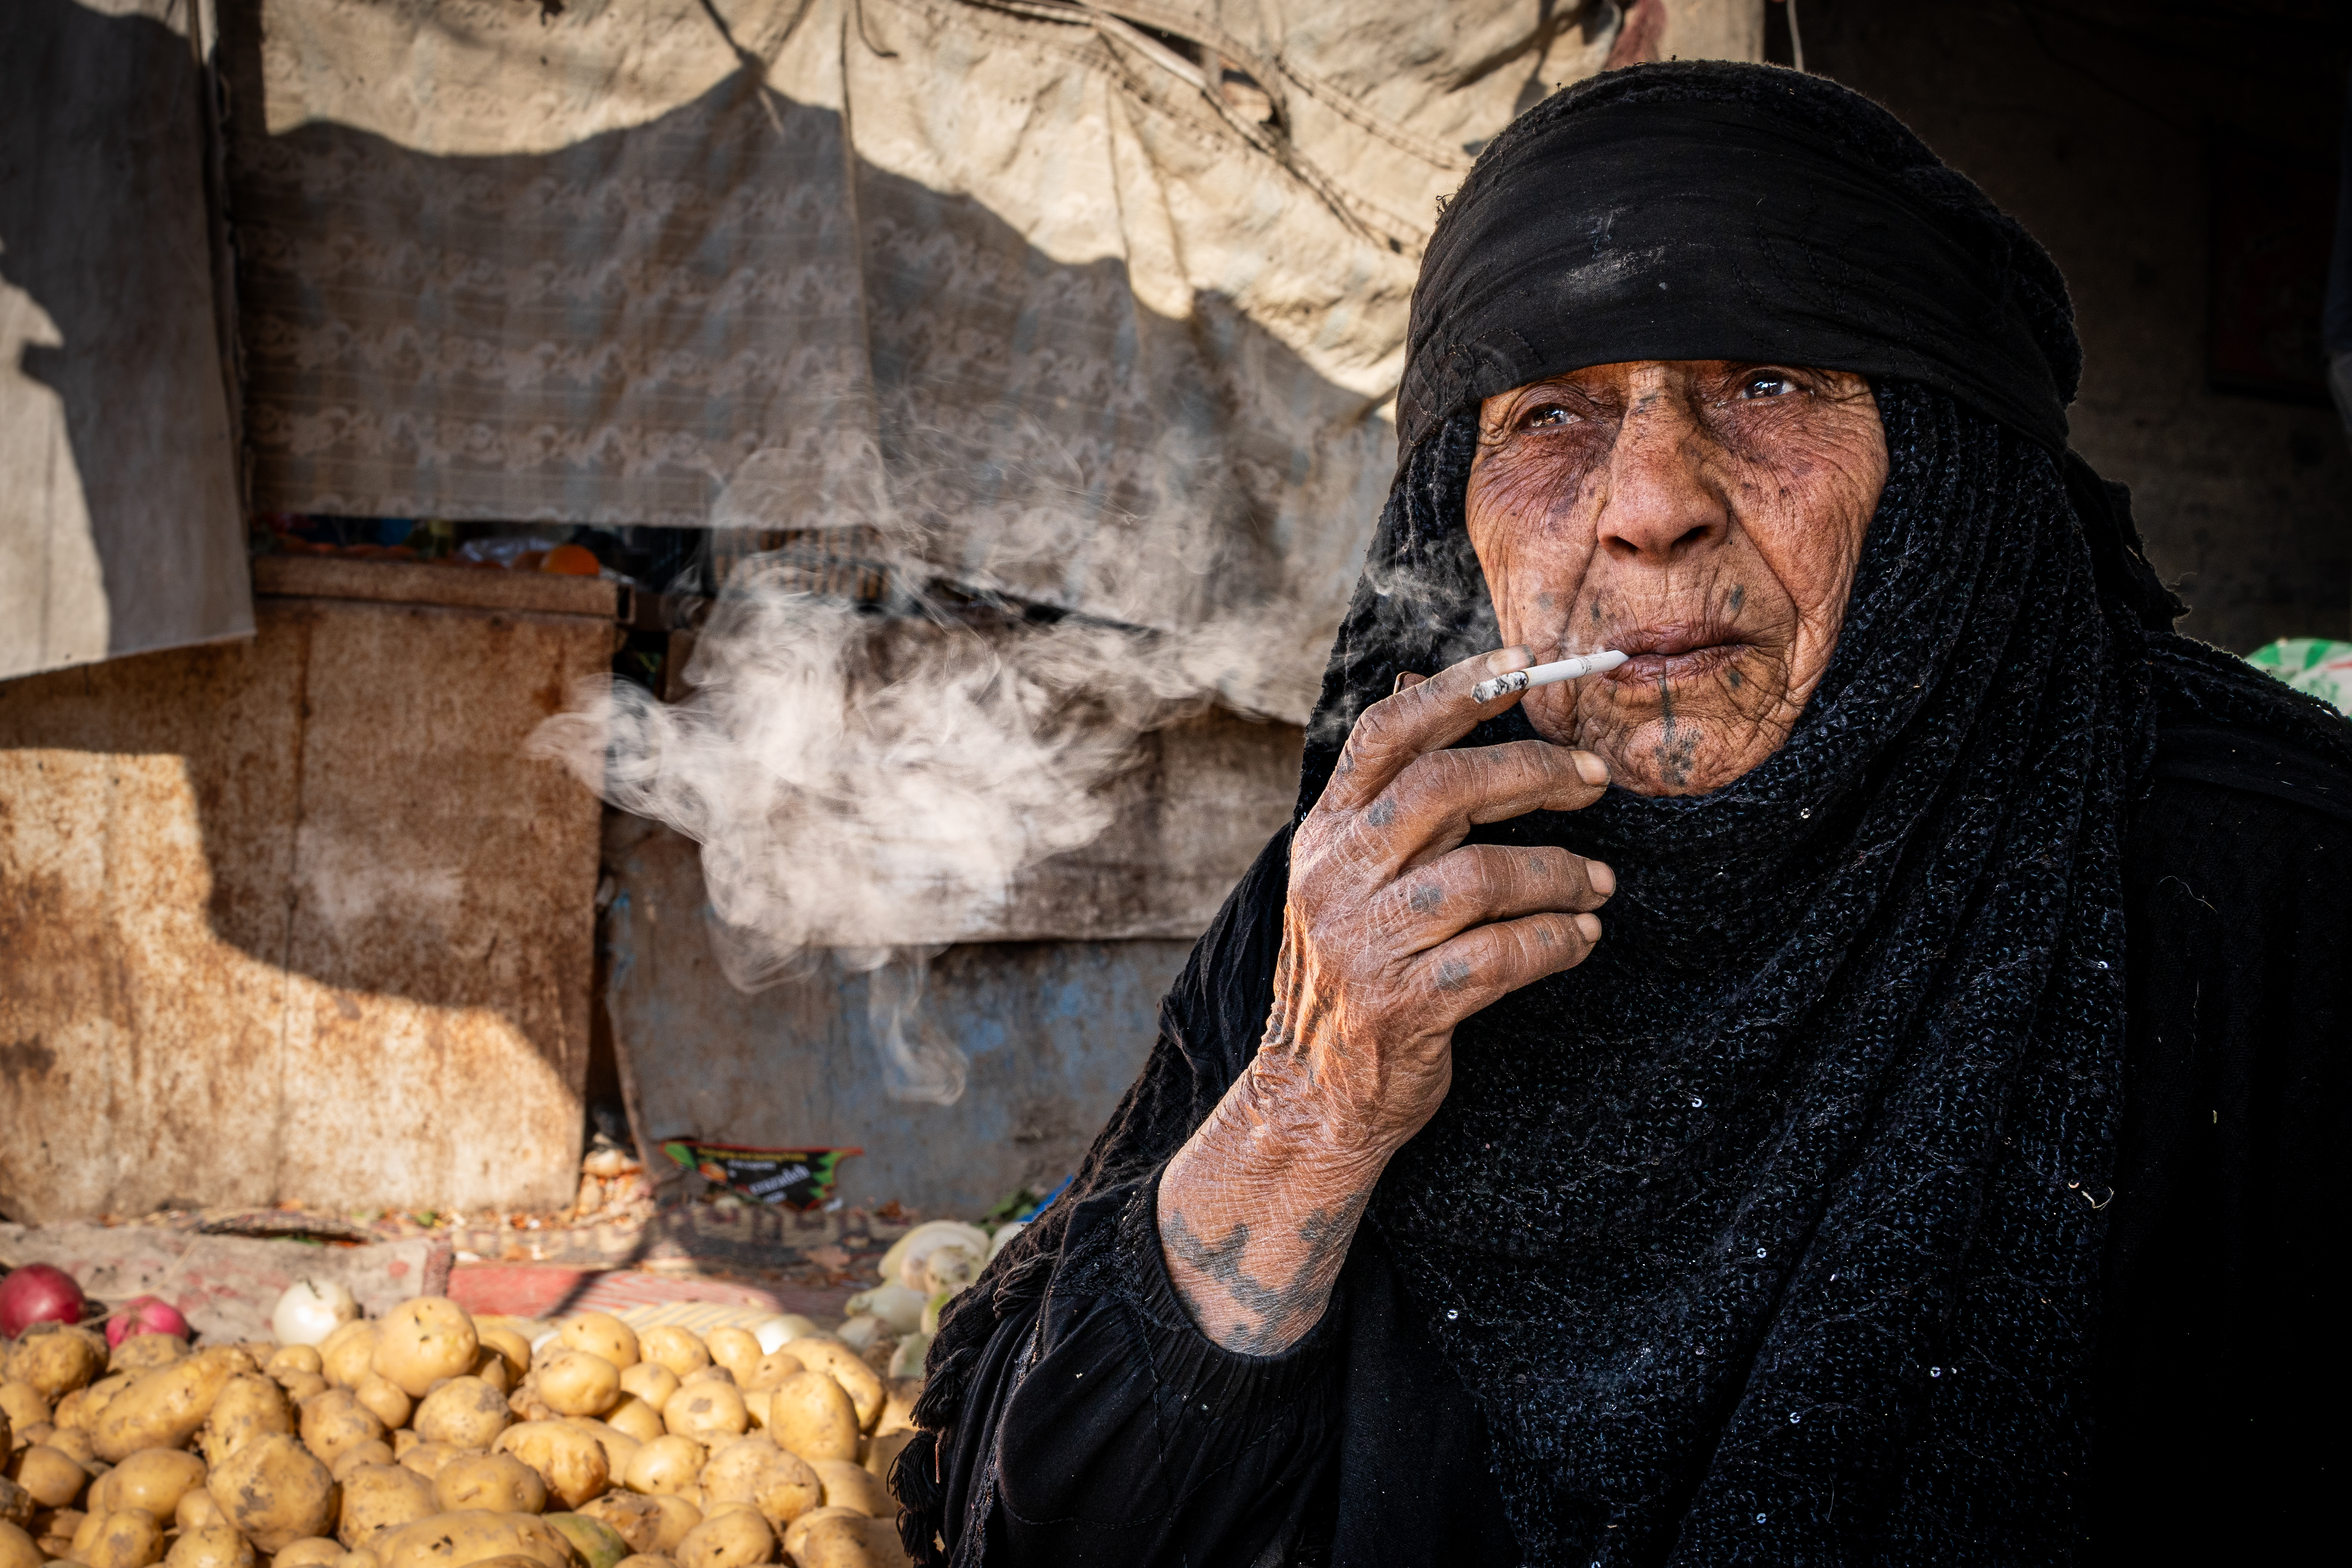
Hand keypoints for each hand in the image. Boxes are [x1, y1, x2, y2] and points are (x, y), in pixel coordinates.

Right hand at [1265, 646, 1615, 1150]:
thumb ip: (1390, 797)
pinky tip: (1580, 938)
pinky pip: (1499, 956)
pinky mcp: (1401, 1006)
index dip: (1457, 691)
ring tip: (1597, 883)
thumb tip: (1423, 683)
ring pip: (1481, 876)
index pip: (1386, 735)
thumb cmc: (1354, 971)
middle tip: (1594, 783)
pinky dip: (1555, 941)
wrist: (1312, 1095)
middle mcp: (1335, 877)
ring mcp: (1363, 943)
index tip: (1525, 667)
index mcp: (1325, 834)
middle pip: (1443, 789)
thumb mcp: (1350, 876)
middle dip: (1533, 774)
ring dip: (1559, 873)